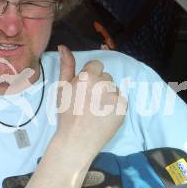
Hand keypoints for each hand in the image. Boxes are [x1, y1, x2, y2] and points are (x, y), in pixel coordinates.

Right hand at [54, 45, 126, 160]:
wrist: (76, 140)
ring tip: (97, 110)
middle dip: (99, 85)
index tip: (85, 89)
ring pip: (114, 89)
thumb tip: (64, 47)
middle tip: (89, 102)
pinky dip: (115, 107)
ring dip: (108, 96)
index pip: (97, 65)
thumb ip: (66, 66)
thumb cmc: (66, 115)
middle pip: (106, 77)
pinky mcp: (123, 108)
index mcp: (87, 76)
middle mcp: (103, 83)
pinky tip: (104, 116)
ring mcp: (115, 96)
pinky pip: (121, 101)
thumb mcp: (62, 89)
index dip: (91, 76)